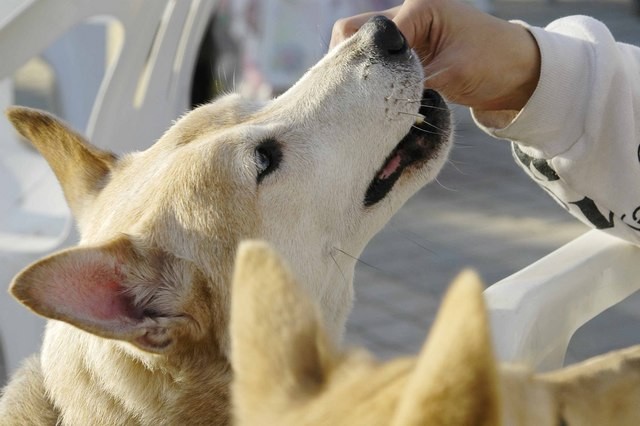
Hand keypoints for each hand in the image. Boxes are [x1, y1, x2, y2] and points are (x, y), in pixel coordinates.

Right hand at [330, 0, 540, 110]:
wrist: (517, 71)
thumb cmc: (494, 62)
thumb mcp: (453, 72)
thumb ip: (415, 83)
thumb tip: (381, 104)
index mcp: (420, 7)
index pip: (372, 34)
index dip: (363, 64)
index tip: (360, 96)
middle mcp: (406, 13)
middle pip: (353, 32)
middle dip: (347, 63)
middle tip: (346, 96)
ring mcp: (404, 33)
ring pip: (361, 47)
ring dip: (358, 72)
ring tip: (356, 101)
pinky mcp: (405, 52)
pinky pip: (375, 62)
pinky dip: (370, 79)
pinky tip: (368, 99)